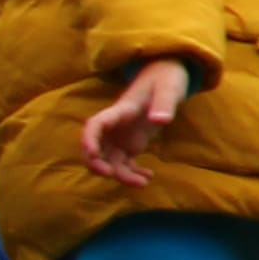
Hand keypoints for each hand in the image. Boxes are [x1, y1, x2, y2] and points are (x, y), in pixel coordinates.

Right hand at [78, 60, 191, 188]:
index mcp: (120, 110)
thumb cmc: (167, 78)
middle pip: (96, 148)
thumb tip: (159, 121)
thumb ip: (164, 103)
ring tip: (143, 183)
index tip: (92, 154)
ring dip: (121, 175)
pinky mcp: (131, 144)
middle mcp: (116, 126)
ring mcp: (122, 136)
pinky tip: (148, 176)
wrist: (167, 76)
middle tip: (113, 175)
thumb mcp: (169, 88)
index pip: (96, 125)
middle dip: (98, 164)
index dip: (89, 140)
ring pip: (111, 161)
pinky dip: (133, 173)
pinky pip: (125, 163)